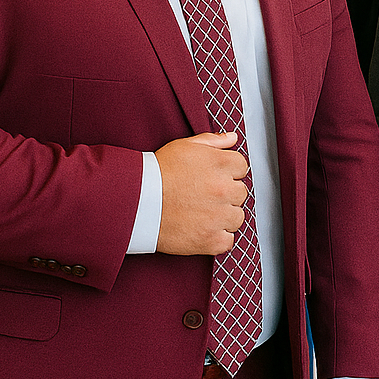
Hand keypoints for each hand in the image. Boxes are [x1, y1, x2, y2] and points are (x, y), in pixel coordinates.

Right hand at [153, 131, 248, 254]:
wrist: (136, 202)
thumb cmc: (157, 172)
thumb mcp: (183, 147)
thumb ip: (212, 141)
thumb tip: (233, 138)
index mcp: (220, 164)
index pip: (242, 167)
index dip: (226, 172)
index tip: (211, 177)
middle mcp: (224, 189)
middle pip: (240, 193)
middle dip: (225, 194)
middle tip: (202, 195)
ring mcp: (219, 216)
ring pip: (236, 217)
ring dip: (223, 217)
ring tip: (199, 212)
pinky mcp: (211, 240)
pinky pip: (227, 240)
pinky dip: (216, 238)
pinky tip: (199, 229)